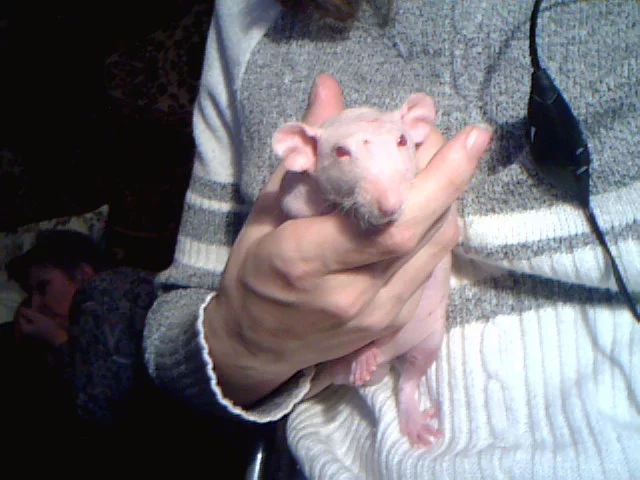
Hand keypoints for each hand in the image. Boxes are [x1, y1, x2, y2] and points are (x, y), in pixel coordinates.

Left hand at [15, 306, 68, 345]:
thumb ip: (28, 313)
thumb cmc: (48, 327)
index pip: (21, 317)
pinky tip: (44, 317)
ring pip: (32, 322)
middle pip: (27, 320)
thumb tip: (20, 308)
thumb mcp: (38, 318)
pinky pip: (37, 324)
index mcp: (25, 329)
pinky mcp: (40, 333)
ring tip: (41, 311)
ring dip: (36, 317)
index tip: (31, 307)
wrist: (58, 337)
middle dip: (31, 314)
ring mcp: (34, 333)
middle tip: (37, 308)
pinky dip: (39, 320)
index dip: (25, 311)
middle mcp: (27, 332)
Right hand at [204, 73, 491, 406]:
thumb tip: (329, 91)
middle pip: (421, 233)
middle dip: (453, 180)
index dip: (435, 179)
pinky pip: (429, 267)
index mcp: (306, 261)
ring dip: (447, 201)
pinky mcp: (390, 324)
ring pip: (434, 249)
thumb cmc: (253, 274)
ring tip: (444, 164)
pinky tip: (427, 206)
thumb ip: (306, 154)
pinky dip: (436, 229)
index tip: (464, 136)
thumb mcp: (264, 212)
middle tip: (468, 140)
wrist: (256, 344)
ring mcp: (376, 315)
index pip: (387, 222)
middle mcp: (350, 294)